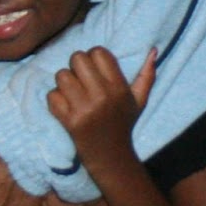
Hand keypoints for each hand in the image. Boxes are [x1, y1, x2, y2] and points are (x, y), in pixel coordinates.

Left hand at [46, 46, 156, 179]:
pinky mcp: (69, 121)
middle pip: (77, 58)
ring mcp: (84, 109)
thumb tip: (153, 49)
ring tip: (72, 91)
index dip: (93, 56)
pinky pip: (52, 96)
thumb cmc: (123, 123)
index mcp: (118, 87)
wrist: (110, 156)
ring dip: (64, 82)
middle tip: (80, 78)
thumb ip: (147, 75)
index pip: (98, 52)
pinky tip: (65, 106)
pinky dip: (55, 100)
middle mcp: (102, 96)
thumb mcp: (140, 100)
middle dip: (76, 66)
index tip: (94, 69)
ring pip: (61, 75)